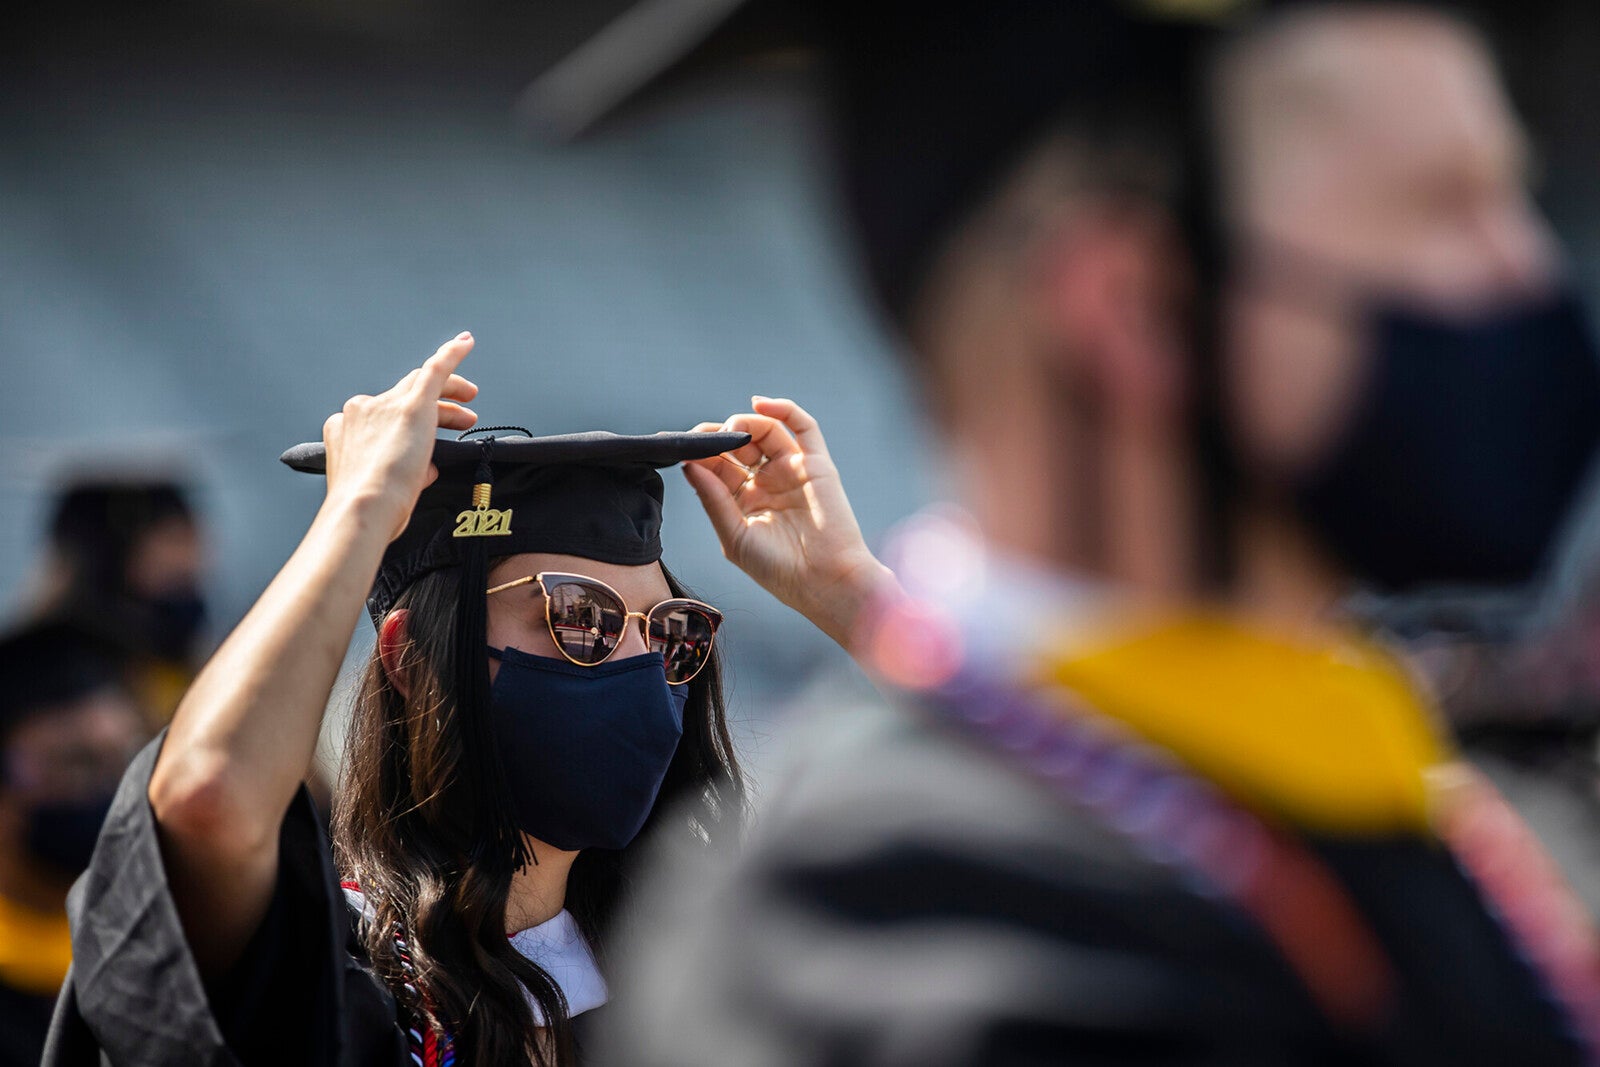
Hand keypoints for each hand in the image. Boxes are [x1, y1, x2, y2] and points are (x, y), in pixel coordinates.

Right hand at [322, 332, 478, 540]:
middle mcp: (360, 411)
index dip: (407, 427)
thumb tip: (427, 470)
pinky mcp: (412, 404)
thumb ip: (406, 475)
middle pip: (403, 397)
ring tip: (471, 405)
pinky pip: (435, 369)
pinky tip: (466, 342)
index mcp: (344, 430)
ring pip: (421, 387)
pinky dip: (451, 354)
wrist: (363, 509)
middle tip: (463, 419)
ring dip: (449, 394)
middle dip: (436, 407)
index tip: (421, 437)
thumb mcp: (381, 490)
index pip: (382, 418)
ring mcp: (384, 405)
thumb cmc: (370, 512)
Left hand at [685, 396, 896, 647]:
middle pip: (739, 444)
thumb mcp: (735, 536)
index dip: (701, 452)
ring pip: (766, 431)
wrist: (825, 582)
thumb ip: (713, 499)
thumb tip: (689, 465)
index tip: (683, 446)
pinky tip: (760, 403)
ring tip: (734, 430)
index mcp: (743, 501)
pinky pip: (803, 427)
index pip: (717, 466)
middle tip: (706, 437)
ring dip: (746, 423)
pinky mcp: (817, 464)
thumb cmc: (779, 569)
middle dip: (720, 435)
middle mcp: (766, 482)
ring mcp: (792, 470)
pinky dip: (784, 409)